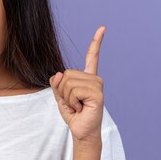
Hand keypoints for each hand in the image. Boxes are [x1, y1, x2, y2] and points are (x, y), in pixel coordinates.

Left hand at [50, 26, 105, 143]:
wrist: (81, 131)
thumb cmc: (73, 115)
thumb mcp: (60, 97)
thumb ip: (57, 83)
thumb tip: (59, 73)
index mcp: (87, 78)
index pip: (91, 57)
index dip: (96, 42)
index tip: (103, 28)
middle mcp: (94, 78)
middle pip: (66, 74)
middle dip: (62, 91)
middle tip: (73, 103)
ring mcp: (97, 85)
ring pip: (68, 82)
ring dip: (67, 98)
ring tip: (77, 106)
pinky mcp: (97, 93)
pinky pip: (74, 91)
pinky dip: (72, 102)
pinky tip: (81, 108)